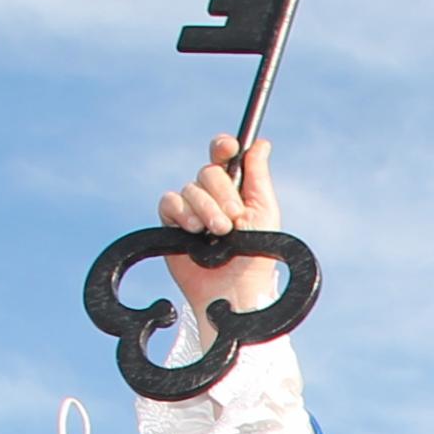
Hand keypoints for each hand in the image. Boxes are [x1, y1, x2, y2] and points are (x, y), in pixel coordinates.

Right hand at [155, 134, 288, 326]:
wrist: (235, 289)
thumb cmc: (256, 256)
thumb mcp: (265, 213)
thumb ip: (258, 177)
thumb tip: (261, 143)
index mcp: (235, 190)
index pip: (223, 156)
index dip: (223, 146)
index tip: (229, 147)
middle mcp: (211, 196)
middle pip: (208, 171)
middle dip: (222, 194)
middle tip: (234, 220)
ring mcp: (191, 210)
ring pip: (190, 188)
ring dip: (206, 209)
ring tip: (218, 234)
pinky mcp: (171, 224)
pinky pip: (169, 202)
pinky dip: (182, 213)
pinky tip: (194, 231)